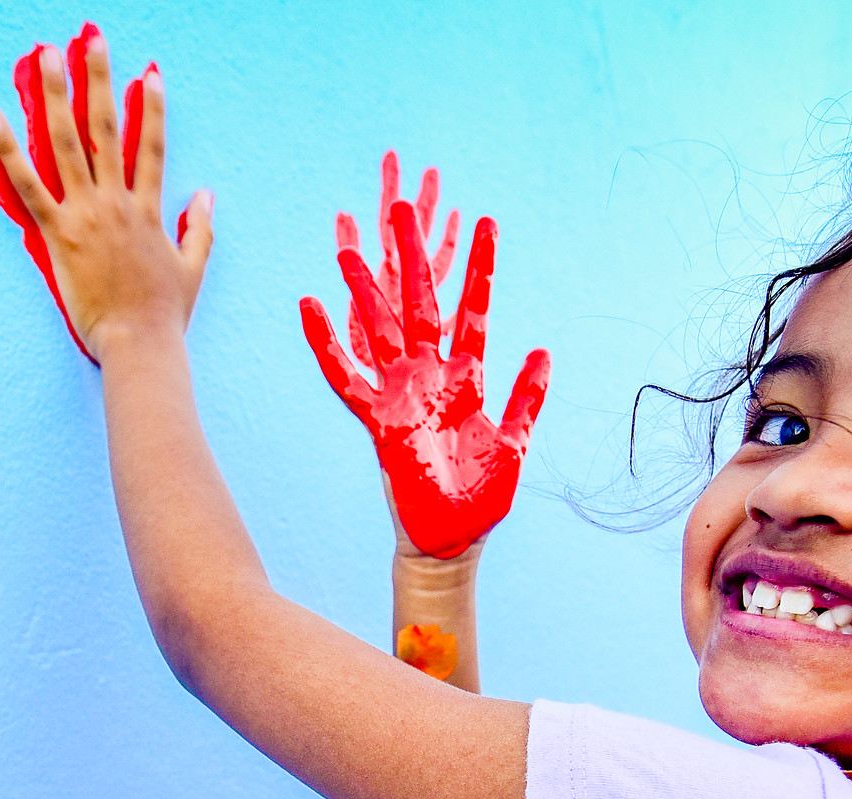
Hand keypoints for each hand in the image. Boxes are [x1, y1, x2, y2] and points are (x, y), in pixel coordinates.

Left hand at [0, 27, 211, 357]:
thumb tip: (206, 195)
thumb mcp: (192, 268)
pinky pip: (29, 184)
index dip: (151, 108)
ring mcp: (86, 215)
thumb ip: (199, 228)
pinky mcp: (58, 234)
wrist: (140, 344)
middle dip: (99, 80)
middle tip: (91, 41)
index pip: (151, 147)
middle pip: (106, 130)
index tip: (149, 74)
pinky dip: (10, 149)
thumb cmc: (164, 315)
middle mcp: (117, 203)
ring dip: (57, 95)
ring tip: (47, 57)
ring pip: (68, 143)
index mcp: (148, 210)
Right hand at [301, 189, 549, 559]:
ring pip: (378, 329)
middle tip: (401, 205)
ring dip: (364, 287)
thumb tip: (542, 349)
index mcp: (466, 378)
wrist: (452, 540)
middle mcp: (429, 377)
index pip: (473, 310)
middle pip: (418, 303)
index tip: (487, 222)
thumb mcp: (515, 442)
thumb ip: (525, 397)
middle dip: (411, 255)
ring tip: (348, 243)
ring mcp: (401, 394)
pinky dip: (327, 344)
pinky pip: (345, 377)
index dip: (480, 268)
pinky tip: (309, 306)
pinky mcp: (378, 419)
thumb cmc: (481, 497)